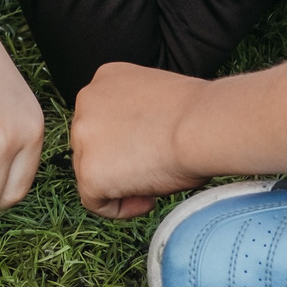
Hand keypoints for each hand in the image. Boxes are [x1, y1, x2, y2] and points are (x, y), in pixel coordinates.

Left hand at [69, 61, 208, 217]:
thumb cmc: (198, 114)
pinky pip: (95, 202)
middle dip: (120, 163)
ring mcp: (83, 137)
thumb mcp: (157, 99)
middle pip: (92, 145)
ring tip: (156, 184)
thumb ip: (137, 115)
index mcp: (105, 78)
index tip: (152, 150)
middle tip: (155, 171)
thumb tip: (137, 145)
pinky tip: (148, 200)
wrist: (203, 126)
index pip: (103, 119)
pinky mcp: (88, 172)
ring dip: (121, 184)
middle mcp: (86, 101)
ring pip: (91, 173)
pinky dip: (120, 208)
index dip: (126, 141)